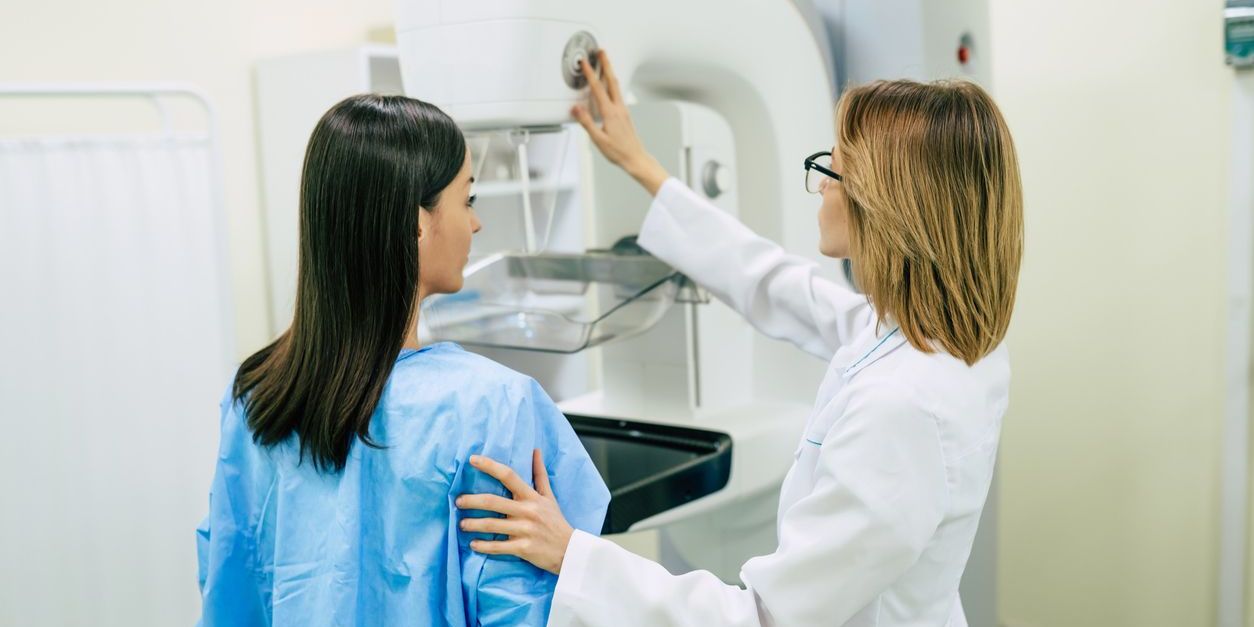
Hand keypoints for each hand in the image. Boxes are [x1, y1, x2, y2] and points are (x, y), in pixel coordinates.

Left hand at [456, 449, 574, 574]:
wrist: (570, 551)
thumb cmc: (556, 522)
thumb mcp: (549, 497)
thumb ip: (539, 474)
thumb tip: (536, 450)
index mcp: (532, 497)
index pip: (509, 475)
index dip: (490, 466)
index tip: (472, 459)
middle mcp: (527, 511)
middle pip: (493, 501)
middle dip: (471, 501)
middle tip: (458, 501)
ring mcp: (525, 530)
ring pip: (492, 525)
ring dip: (473, 524)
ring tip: (462, 524)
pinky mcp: (523, 548)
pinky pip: (498, 547)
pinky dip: (483, 546)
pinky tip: (473, 544)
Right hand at [571, 50, 669, 195]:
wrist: (636, 158)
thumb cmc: (618, 152)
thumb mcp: (598, 139)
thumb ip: (586, 122)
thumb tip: (575, 108)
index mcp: (610, 113)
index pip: (598, 89)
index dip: (591, 74)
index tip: (585, 63)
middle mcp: (618, 108)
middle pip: (611, 81)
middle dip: (606, 64)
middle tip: (601, 52)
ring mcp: (623, 110)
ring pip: (616, 86)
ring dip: (610, 72)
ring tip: (605, 63)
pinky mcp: (625, 114)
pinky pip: (618, 93)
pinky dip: (613, 84)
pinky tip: (610, 85)